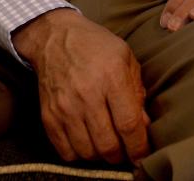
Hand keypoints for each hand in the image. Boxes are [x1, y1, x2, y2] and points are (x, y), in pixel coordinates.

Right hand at [13, 8, 150, 163]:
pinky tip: (88, 142)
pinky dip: (80, 154)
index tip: (144, 155)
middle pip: (108, 144)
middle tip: (126, 151)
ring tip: (108, 145)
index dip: (139, 146)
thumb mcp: (126, 58)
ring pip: (87, 152)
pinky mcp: (48, 116)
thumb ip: (137, 91)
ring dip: (101, 156)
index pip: (129, 124)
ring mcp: (65, 107)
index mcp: (112, 76)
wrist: (56, 38)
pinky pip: (66, 152)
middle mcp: (87, 94)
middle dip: (121, 155)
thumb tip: (145, 125)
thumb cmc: (97, 46)